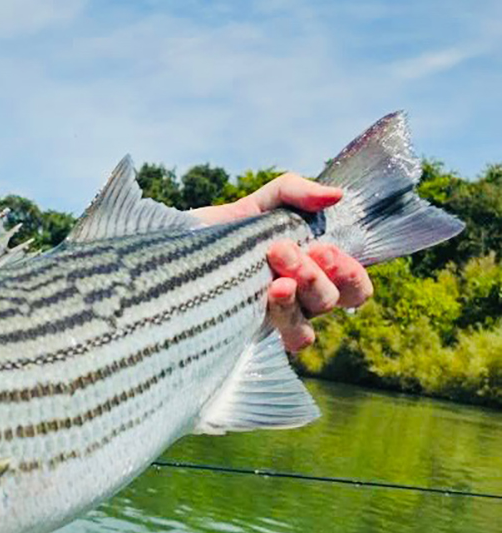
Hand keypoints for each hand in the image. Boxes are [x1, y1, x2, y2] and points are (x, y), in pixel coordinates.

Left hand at [192, 173, 373, 352]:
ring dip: (296, 300)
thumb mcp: (262, 202)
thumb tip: (335, 196)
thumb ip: (298, 192)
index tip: (323, 249)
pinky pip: (280, 341)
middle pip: (330, 301)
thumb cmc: (227, 228)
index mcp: (313, 272)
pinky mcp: (248, 334)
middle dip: (313, 276)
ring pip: (305, 327)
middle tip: (282, 251)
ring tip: (274, 281)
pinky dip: (283, 321)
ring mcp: (274, 319)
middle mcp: (300, 300)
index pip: (353, 286)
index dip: (349, 274)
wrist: (178, 247)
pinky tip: (265, 300)